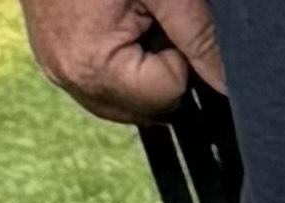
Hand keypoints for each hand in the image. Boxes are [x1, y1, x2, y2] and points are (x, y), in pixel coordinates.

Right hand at [21, 0, 226, 121]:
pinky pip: (102, 80)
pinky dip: (121, 57)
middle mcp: (69, 77)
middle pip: (145, 107)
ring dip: (142, 64)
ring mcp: (58, 70)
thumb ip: (200, 36)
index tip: (165, 16)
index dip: (180, 55)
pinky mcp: (54, 57)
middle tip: (148, 14)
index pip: (166, 95)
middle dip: (160, 64)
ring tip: (133, 13)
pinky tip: (117, 17)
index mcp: (92, 66)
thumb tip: (229, 84)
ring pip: (125, 99)